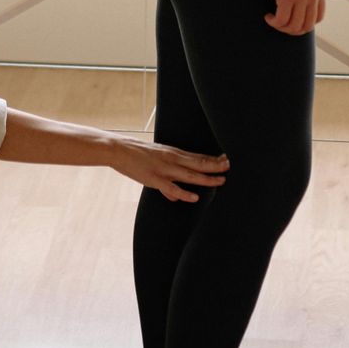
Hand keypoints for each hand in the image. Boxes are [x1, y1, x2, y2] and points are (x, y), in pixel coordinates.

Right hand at [108, 138, 229, 202]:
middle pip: (198, 163)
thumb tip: (174, 197)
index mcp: (173, 153)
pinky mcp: (154, 178)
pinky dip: (184, 193)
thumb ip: (167, 182)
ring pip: (190, 175)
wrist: (118, 149)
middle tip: (230, 166)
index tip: (226, 160)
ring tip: (220, 180)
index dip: (212, 159)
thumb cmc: (136, 155)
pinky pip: (172, 188)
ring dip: (206, 178)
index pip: (197, 157)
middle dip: (215, 166)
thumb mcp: (155, 163)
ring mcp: (164, 169)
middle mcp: (171, 159)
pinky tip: (195, 197)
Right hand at [260, 0, 325, 34]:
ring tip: (272, 19)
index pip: (318, 17)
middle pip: (307, 25)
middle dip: (292, 29)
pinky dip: (274, 22)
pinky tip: (268, 16)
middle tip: (280, 23)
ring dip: (282, 27)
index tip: (291, 18)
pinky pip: (281, 20)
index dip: (304, 22)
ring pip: (294, 26)